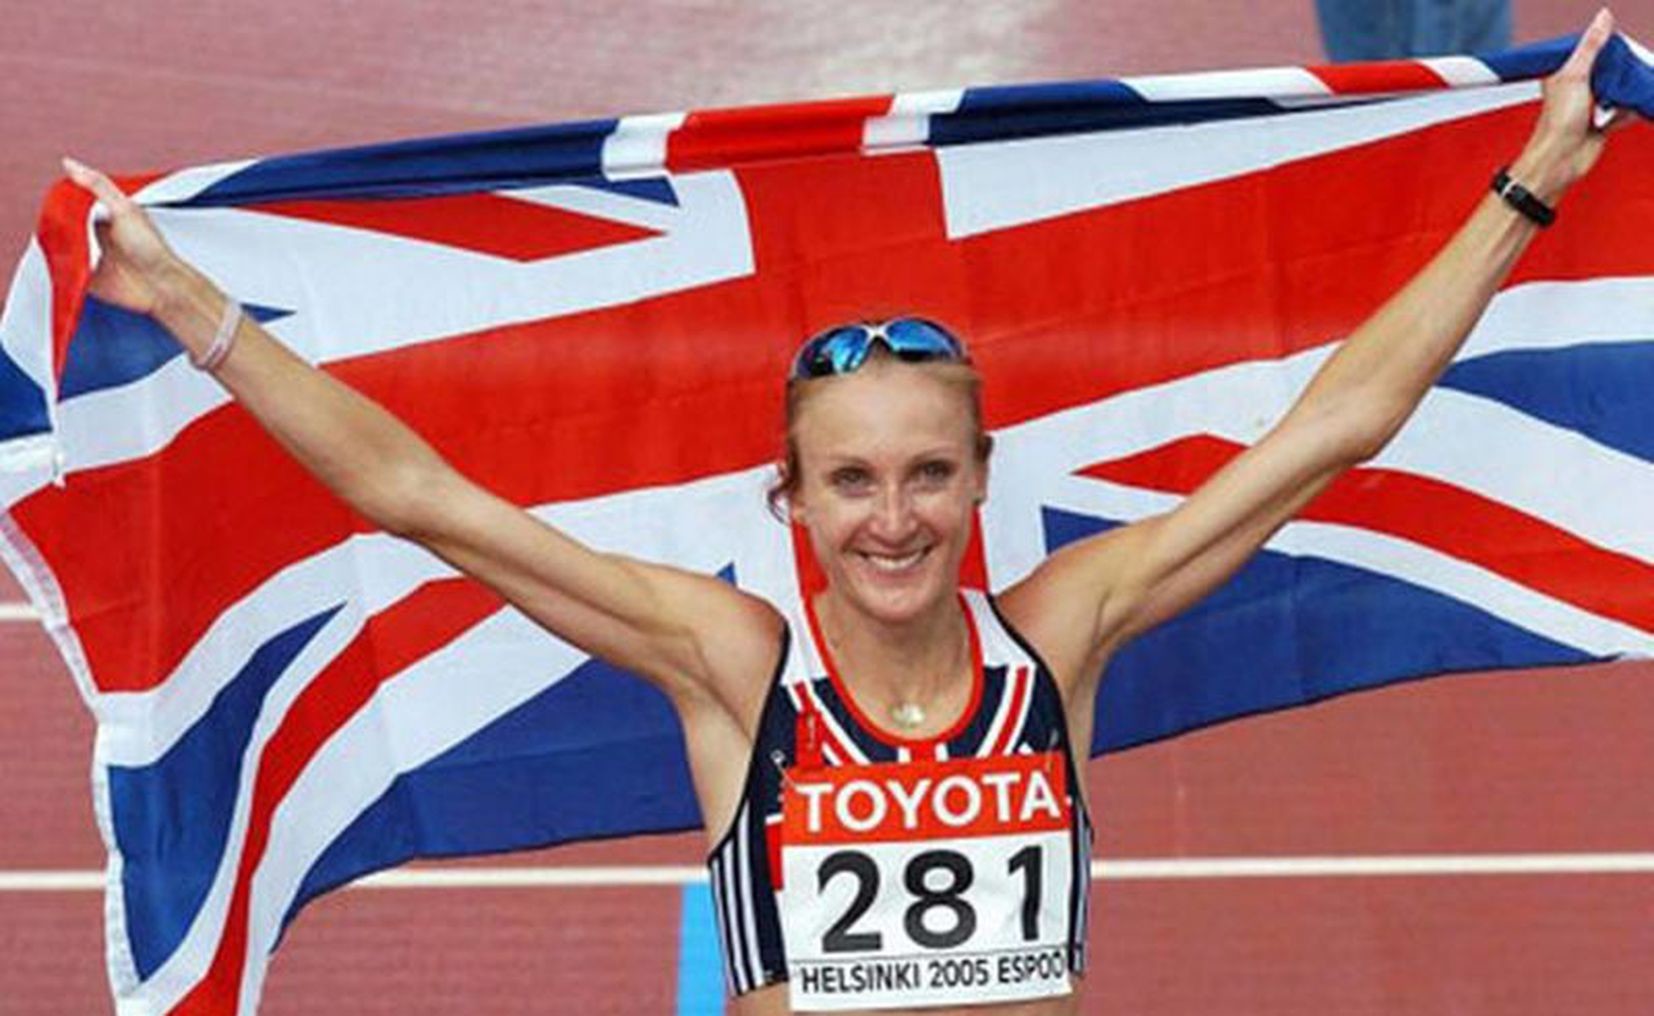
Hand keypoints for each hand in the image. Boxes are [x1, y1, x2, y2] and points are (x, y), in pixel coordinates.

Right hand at [61, 157, 190, 317]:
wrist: (162, 286)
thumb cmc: (152, 249)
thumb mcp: (124, 209)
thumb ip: (98, 185)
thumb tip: (70, 163)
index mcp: (106, 216)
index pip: (73, 204)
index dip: (61, 203)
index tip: (53, 202)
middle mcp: (97, 236)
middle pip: (65, 226)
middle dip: (58, 227)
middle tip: (56, 228)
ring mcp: (92, 257)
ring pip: (63, 248)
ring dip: (59, 248)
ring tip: (61, 247)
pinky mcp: (87, 278)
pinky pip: (65, 272)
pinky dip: (61, 269)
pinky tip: (63, 266)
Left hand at [1512, 8, 1634, 202]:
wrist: (1560, 160)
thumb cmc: (1556, 123)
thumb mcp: (1576, 75)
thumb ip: (1591, 46)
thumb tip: (1602, 19)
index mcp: (1563, 75)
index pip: (1585, 52)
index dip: (1600, 46)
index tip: (1615, 42)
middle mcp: (1575, 90)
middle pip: (1604, 70)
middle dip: (1618, 67)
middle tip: (1630, 62)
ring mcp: (1588, 107)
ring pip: (1615, 90)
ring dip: (1626, 88)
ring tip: (1634, 82)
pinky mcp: (1600, 124)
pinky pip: (1622, 112)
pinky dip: (1630, 109)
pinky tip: (1636, 104)